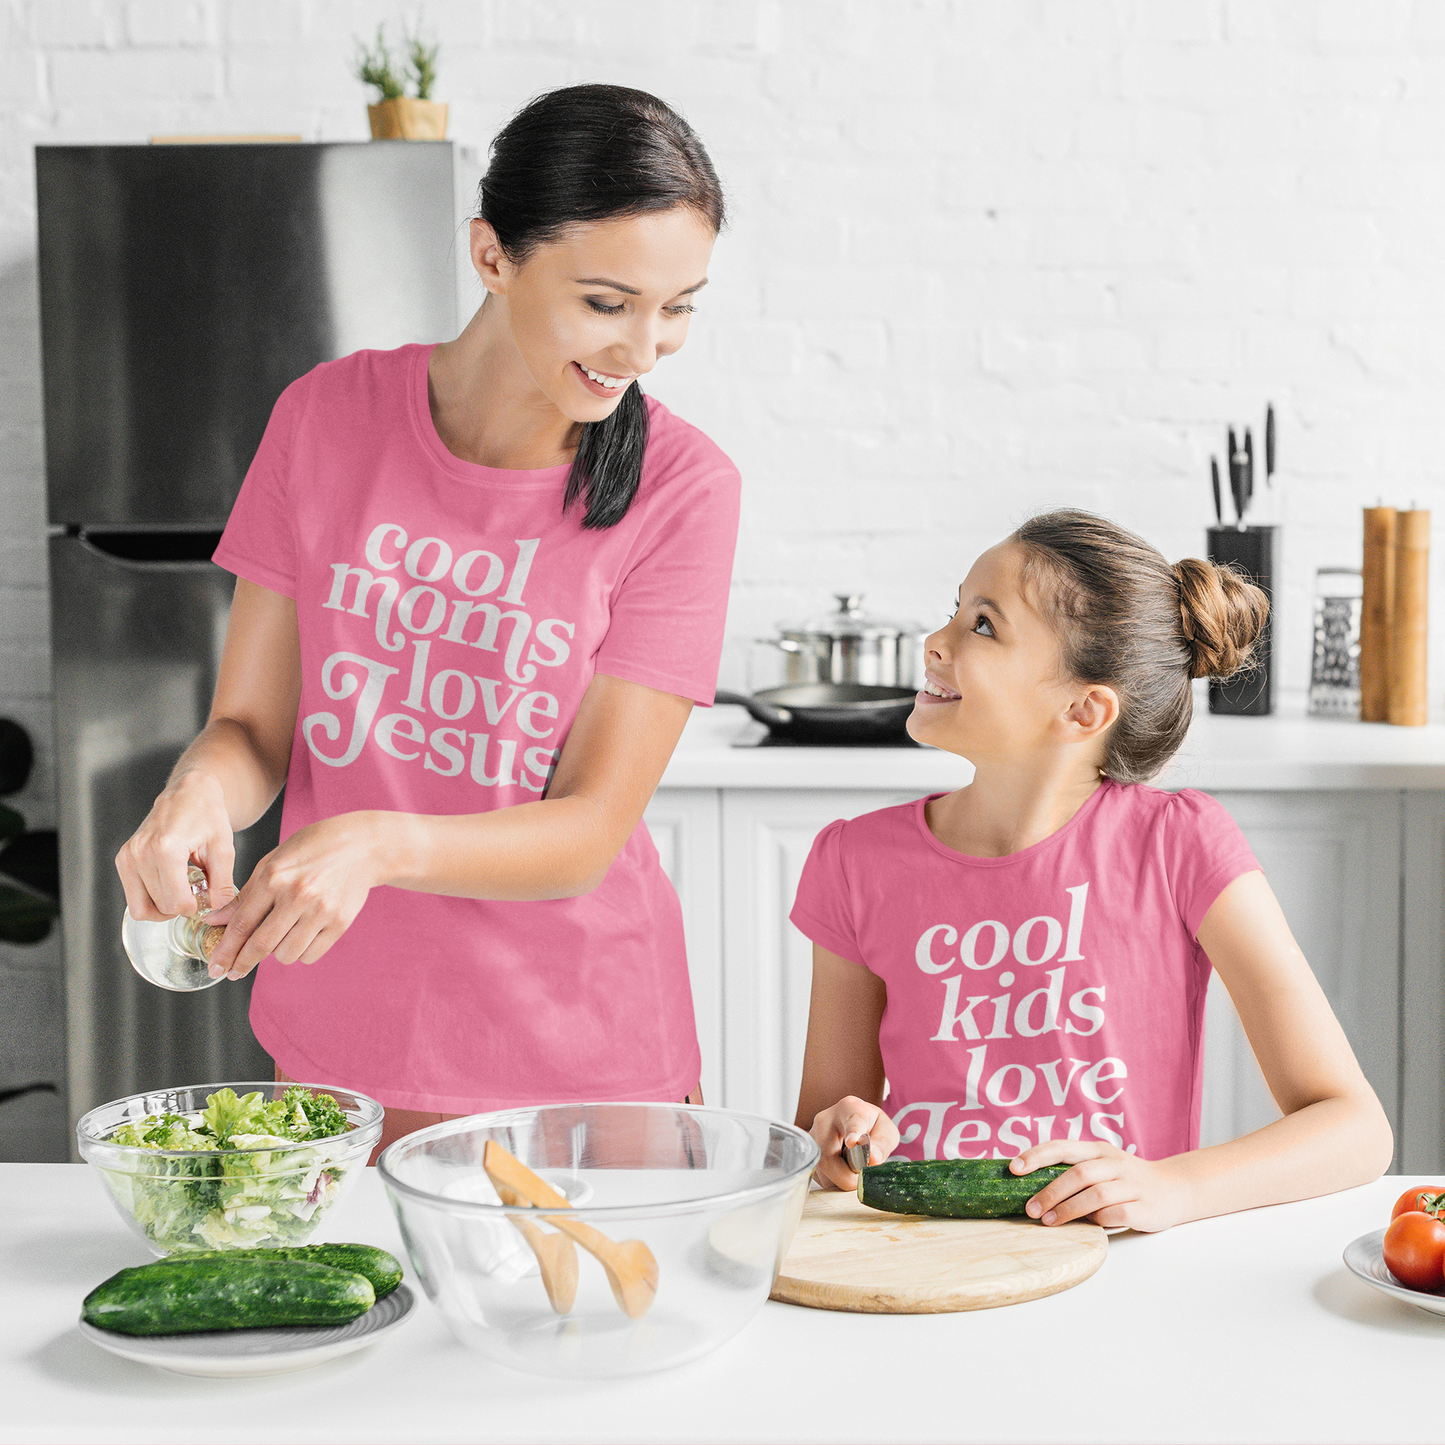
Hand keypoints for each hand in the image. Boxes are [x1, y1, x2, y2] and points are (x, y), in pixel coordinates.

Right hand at [116, 772, 236, 921]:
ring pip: (141, 908)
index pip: (176, 902)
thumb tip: (217, 910)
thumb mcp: (224, 848)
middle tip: (199, 891)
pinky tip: (172, 883)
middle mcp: (140, 852)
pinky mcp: (123, 860)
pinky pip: (134, 898)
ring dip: (165, 907)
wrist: (188, 792)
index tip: (208, 897)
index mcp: (166, 848)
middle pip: (160, 907)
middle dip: (183, 906)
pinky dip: (152, 899)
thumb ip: (222, 882)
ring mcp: (127, 856)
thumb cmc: (207, 815)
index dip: (196, 908)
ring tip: (184, 888)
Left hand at [202, 812, 385, 980]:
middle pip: (261, 945)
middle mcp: (298, 895)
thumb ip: (245, 895)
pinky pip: (310, 955)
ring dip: (277, 953)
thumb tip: (215, 922)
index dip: (225, 950)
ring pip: (286, 954)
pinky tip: (302, 935)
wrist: (362, 846)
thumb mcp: (273, 862)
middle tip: (233, 973)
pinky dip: (301, 952)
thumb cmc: (312, 849)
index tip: (216, 966)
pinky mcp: (340, 923)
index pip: (242, 923)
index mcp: (275, 877)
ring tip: (282, 935)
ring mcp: (321, 910)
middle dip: (242, 964)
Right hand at [808, 1096, 899, 1191]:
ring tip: (852, 1166)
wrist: (853, 1122)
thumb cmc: (870, 1125)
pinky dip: (833, 1180)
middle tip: (862, 1178)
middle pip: (829, 1156)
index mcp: (850, 1109)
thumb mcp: (885, 1131)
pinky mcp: (807, 1153)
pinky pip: (819, 1176)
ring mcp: (812, 1137)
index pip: (852, 1121)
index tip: (852, 1141)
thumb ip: (882, 1144)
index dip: (853, 1133)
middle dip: (847, 1176)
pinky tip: (841, 1168)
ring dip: (841, 1178)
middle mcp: (825, 1121)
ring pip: (823, 1170)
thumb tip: (874, 1159)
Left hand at [1008, 1140, 1187, 1232]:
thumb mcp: (1102, 1168)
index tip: (1014, 1168)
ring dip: (1068, 1209)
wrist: (1175, 1189)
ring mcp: (1131, 1184)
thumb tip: (1031, 1189)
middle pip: (1077, 1173)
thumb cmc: (1127, 1181)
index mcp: (1098, 1150)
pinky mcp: (1144, 1207)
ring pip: (1095, 1194)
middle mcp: (1114, 1163)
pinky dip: (1099, 1220)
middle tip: (1030, 1209)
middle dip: (1050, 1192)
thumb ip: (1074, 1173)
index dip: (1036, 1156)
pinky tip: (1089, 1226)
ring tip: (1049, 1221)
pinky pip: (1117, 1214)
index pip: (1062, 1147)